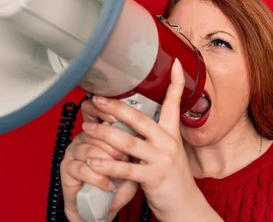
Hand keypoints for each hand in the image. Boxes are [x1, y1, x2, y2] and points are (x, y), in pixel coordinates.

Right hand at [60, 99, 139, 220]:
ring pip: (89, 149)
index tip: (115, 117)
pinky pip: (82, 168)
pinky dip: (98, 178)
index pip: (92, 110)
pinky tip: (108, 184)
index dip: (101, 111)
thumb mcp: (133, 158)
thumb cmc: (119, 182)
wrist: (103, 207)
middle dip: (113, 144)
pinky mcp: (67, 169)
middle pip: (94, 131)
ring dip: (107, 161)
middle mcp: (83, 138)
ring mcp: (73, 152)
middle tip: (126, 156)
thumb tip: (151, 123)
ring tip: (119, 170)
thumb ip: (138, 140)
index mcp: (97, 130)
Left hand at [81, 59, 220, 221]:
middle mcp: (168, 142)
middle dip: (116, 107)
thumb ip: (152, 136)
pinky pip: (127, 169)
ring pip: (129, 142)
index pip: (175, 103)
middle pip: (140, 119)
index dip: (176, 82)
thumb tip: (131, 120)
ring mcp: (162, 159)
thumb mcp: (166, 152)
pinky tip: (93, 160)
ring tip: (87, 127)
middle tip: (97, 98)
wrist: (186, 207)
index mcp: (172, 133)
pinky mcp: (154, 177)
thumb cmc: (170, 178)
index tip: (176, 64)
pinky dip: (108, 165)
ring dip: (104, 134)